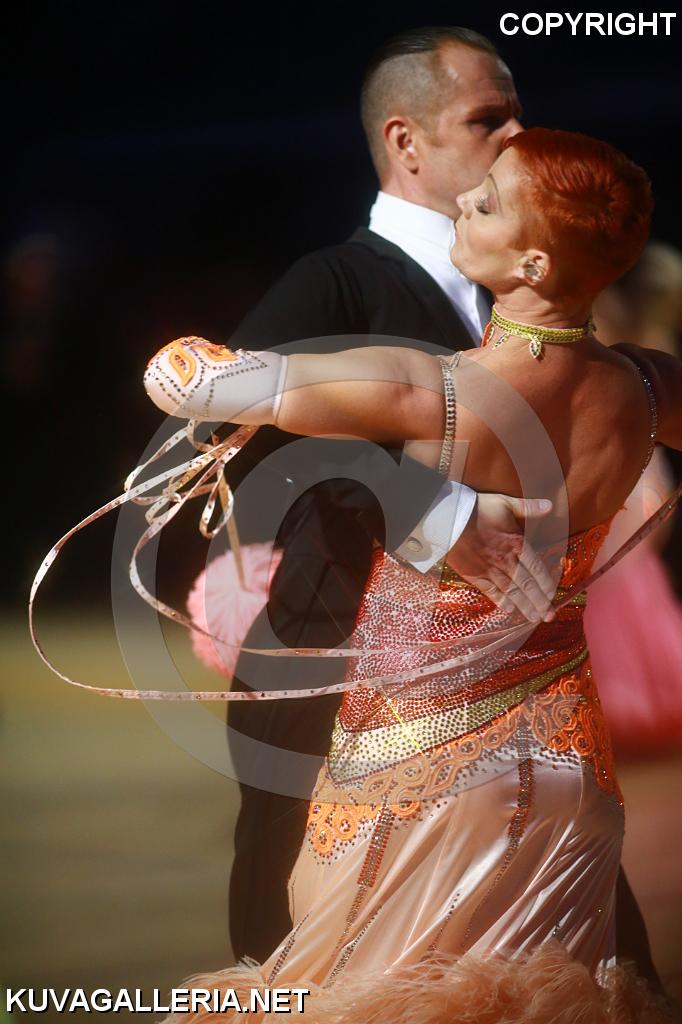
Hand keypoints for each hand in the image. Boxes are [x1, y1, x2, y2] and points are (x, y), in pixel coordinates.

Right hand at [445, 493, 556, 622]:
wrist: (446, 519)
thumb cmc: (476, 509)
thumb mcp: (505, 503)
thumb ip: (528, 507)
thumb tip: (549, 505)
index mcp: (516, 544)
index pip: (536, 568)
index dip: (546, 584)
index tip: (553, 596)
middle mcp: (505, 561)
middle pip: (526, 585)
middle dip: (539, 602)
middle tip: (549, 616)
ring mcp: (489, 570)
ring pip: (511, 592)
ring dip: (524, 606)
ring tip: (535, 618)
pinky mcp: (474, 574)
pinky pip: (490, 591)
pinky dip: (501, 601)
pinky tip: (509, 610)